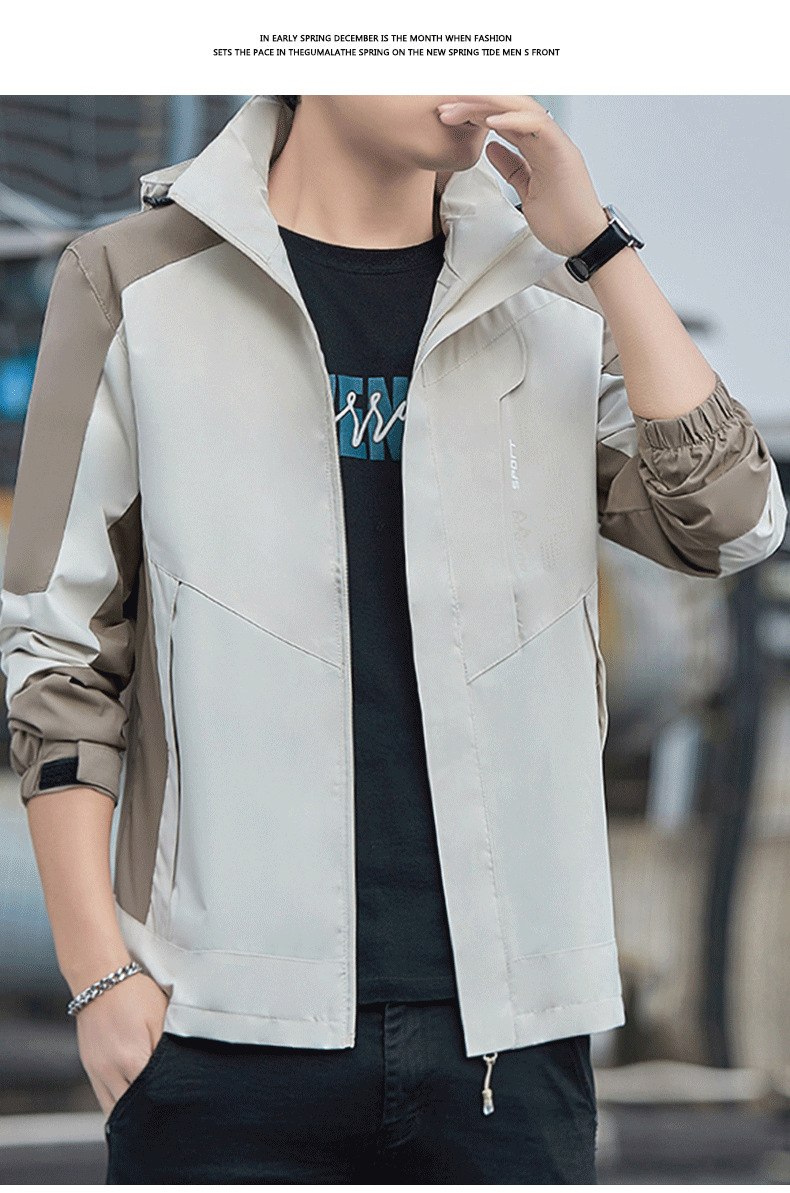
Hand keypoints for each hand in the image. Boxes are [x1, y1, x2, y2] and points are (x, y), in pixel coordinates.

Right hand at [74, 972, 169, 1116]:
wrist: (99, 979)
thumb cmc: (135, 994)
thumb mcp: (161, 1017)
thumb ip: (169, 1051)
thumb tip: (181, 1075)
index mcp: (132, 1059)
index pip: (152, 1098)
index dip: (167, 1104)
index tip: (180, 1106)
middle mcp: (110, 1071)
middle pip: (131, 1112)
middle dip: (149, 1115)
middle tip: (168, 1116)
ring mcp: (96, 1072)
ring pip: (114, 1111)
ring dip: (132, 1115)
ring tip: (151, 1112)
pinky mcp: (90, 1068)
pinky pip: (103, 1099)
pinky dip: (118, 1105)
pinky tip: (133, 1103)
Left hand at [437, 95, 609, 257]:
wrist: (583, 242)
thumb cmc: (562, 221)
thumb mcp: (525, 191)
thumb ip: (512, 167)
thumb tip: (491, 148)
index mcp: (537, 146)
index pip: (503, 118)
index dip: (474, 112)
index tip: (447, 115)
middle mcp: (546, 139)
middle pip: (508, 107)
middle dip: (474, 103)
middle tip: (444, 107)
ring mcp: (556, 143)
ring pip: (522, 107)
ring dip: (489, 104)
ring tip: (460, 105)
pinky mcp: (563, 152)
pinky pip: (538, 126)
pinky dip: (513, 120)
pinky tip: (490, 120)